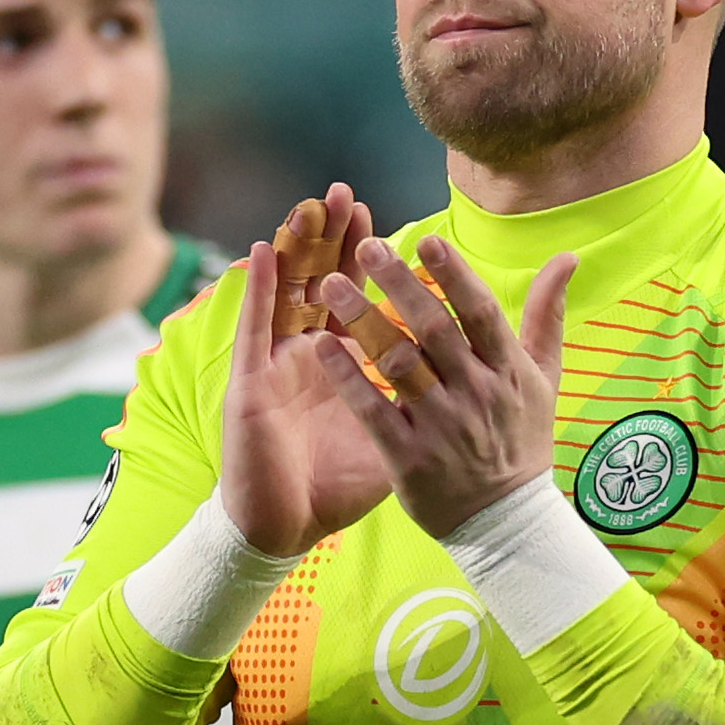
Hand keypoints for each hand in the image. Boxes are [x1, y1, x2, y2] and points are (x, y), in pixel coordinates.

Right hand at [220, 186, 396, 556]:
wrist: (283, 529)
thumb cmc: (333, 488)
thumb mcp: (394, 442)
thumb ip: (426, 408)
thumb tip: (473, 393)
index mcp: (343, 368)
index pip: (363, 304)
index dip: (376, 268)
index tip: (397, 227)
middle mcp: (309, 357)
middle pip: (323, 286)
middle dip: (336, 242)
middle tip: (349, 195)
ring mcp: (278, 365)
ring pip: (288, 294)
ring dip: (298, 248)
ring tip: (312, 206)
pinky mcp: (251, 382)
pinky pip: (254, 327)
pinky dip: (259, 289)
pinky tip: (262, 252)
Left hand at [308, 234, 574, 538]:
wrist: (507, 522)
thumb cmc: (523, 441)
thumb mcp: (546, 379)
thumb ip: (547, 315)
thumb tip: (567, 258)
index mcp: (509, 371)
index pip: (481, 313)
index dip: (455, 275)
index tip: (426, 241)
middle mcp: (477, 394)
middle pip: (434, 330)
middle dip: (399, 284)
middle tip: (367, 248)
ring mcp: (442, 427)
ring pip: (399, 364)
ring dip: (363, 321)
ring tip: (332, 287)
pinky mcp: (409, 458)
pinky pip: (373, 410)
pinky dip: (347, 377)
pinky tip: (323, 346)